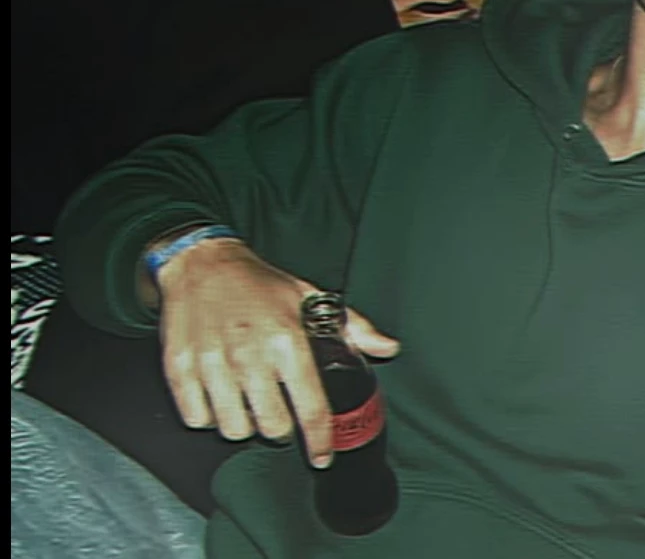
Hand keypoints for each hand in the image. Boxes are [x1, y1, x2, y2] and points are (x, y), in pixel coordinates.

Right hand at [155, 239, 399, 467]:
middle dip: (281, 428)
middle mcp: (250, 356)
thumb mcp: (309, 297)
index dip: (319, 440)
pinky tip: (220, 398)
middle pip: (272, 427)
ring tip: (250, 404)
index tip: (322, 456)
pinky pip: (197, 419)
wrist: (202, 263)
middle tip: (280, 412)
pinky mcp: (180, 369)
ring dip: (245, 425)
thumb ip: (353, 327)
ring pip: (234, 429)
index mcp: (287, 340)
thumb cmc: (259, 284)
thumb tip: (388, 347)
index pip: (310, 408)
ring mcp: (211, 364)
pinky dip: (210, 416)